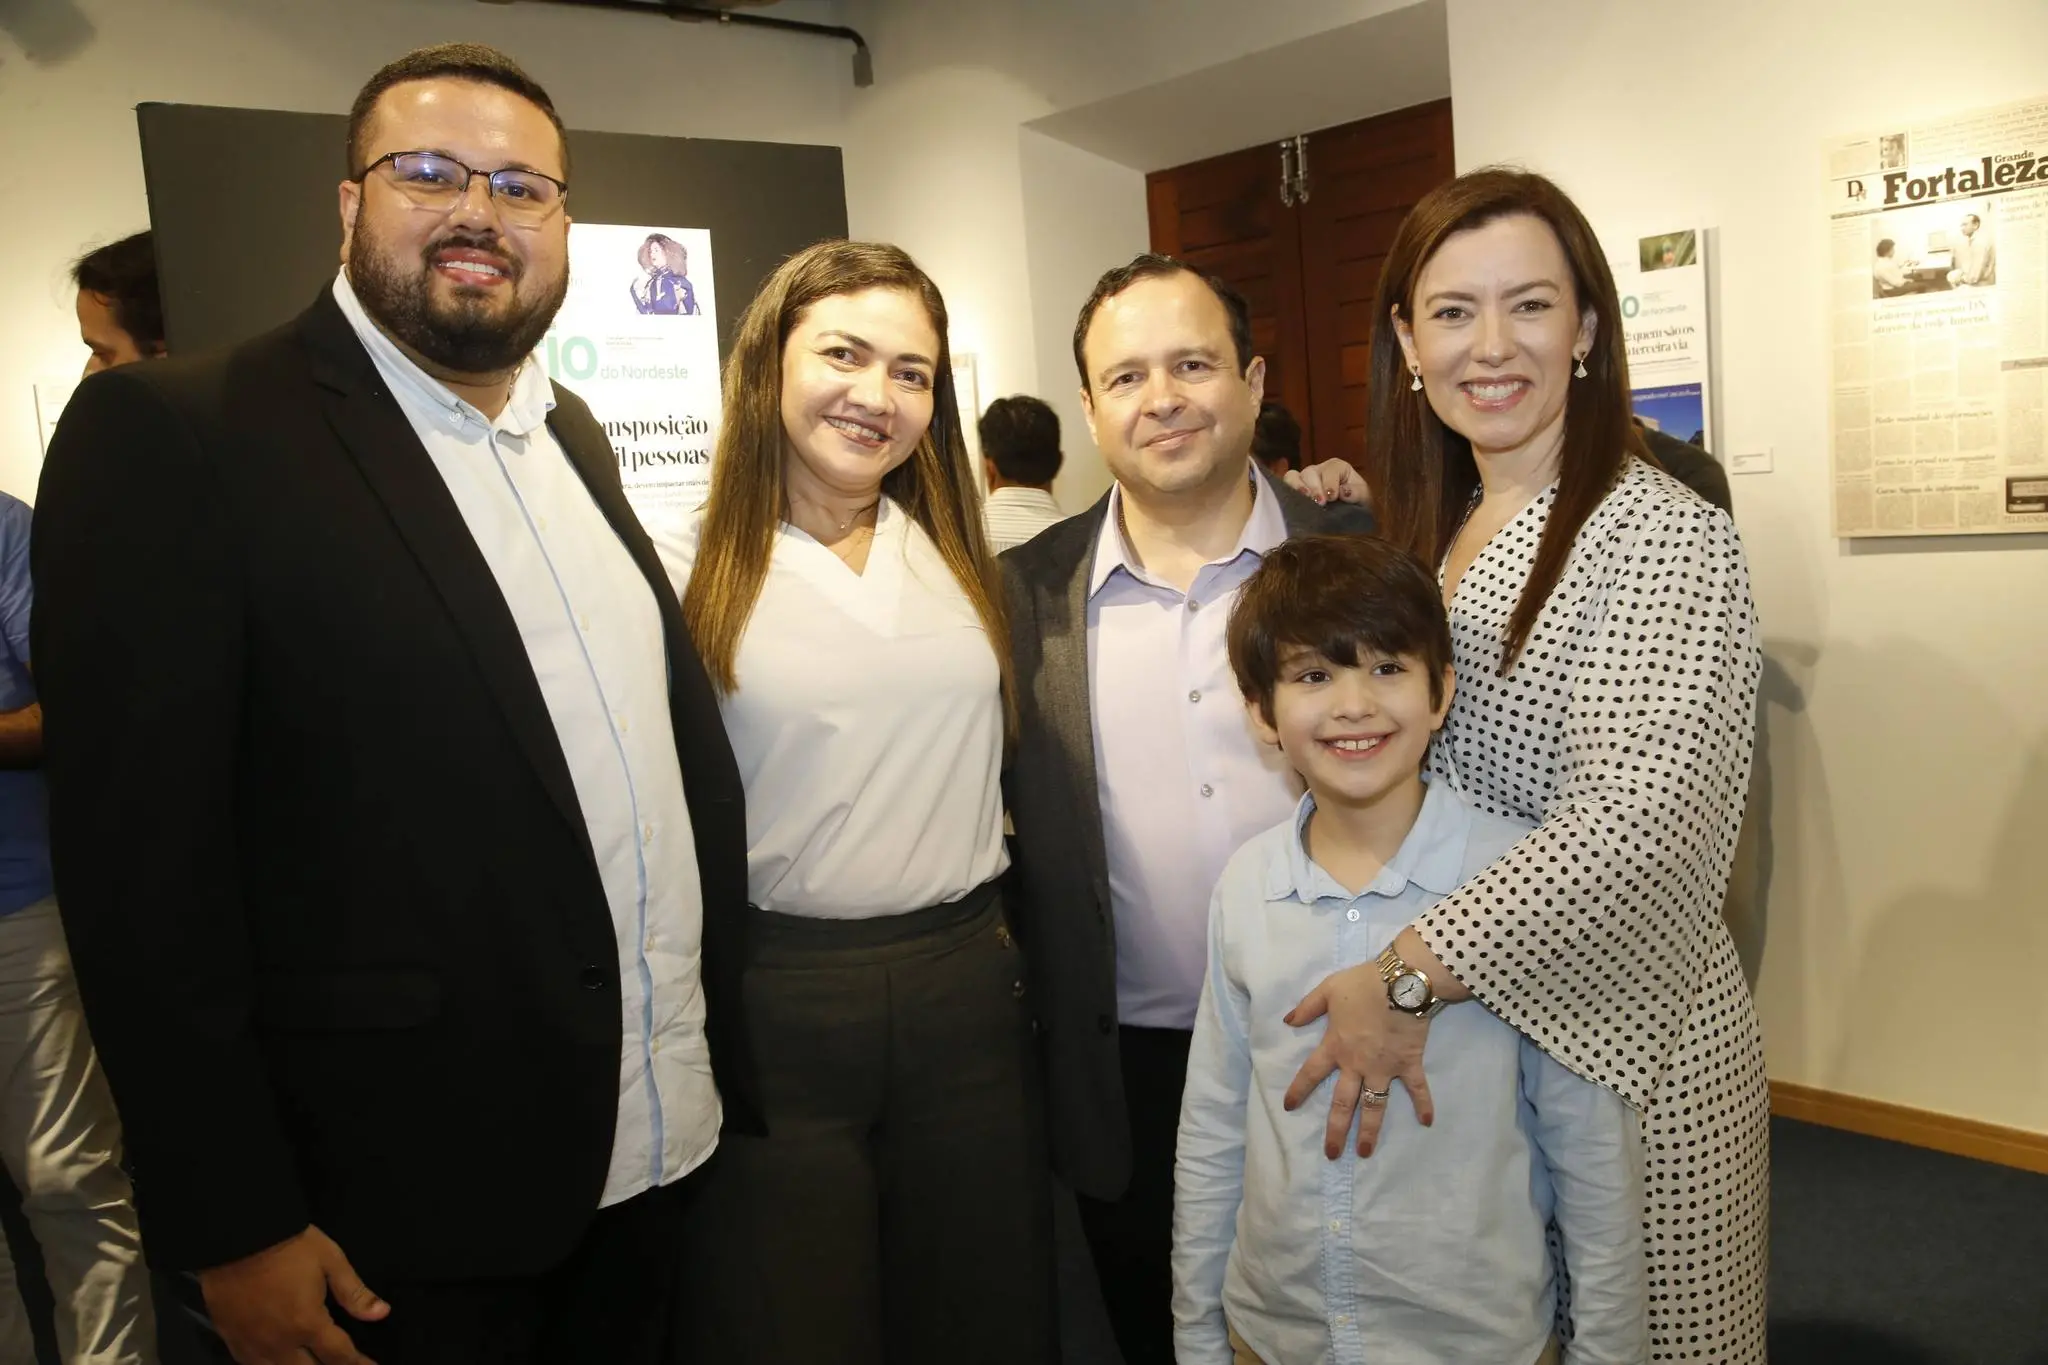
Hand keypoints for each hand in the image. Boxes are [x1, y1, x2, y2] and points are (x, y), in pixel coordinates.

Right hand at [198, 1225, 387, 1364]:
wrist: (236, 1236)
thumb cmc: (288, 1245)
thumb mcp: (330, 1260)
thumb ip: (354, 1292)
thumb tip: (382, 1313)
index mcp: (307, 1324)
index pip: (339, 1356)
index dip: (358, 1364)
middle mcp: (280, 1343)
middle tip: (344, 1364)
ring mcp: (252, 1344)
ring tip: (315, 1363)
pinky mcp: (231, 1340)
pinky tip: (279, 1363)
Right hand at [1282, 458, 1367, 506]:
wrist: (1351, 517)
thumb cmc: (1358, 503)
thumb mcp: (1364, 497)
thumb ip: (1357, 493)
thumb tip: (1344, 492)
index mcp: (1337, 467)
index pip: (1330, 470)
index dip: (1330, 482)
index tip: (1332, 497)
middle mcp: (1318, 470)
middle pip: (1310, 472)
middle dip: (1314, 487)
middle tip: (1319, 502)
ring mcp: (1304, 480)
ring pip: (1293, 476)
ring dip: (1297, 487)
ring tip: (1304, 499)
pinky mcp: (1294, 492)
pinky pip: (1284, 486)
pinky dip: (1285, 492)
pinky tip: (1291, 503)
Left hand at [1284, 961, 1435, 1158]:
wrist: (1402, 981)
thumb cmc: (1363, 984)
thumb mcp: (1328, 990)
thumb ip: (1307, 1007)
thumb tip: (1288, 1021)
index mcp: (1336, 1046)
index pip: (1311, 1073)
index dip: (1299, 1090)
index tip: (1289, 1107)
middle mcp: (1357, 1064)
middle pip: (1342, 1103)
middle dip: (1335, 1130)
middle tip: (1331, 1154)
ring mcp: (1384, 1067)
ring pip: (1374, 1106)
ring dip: (1369, 1130)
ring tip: (1364, 1152)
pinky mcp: (1409, 1064)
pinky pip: (1417, 1088)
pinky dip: (1424, 1104)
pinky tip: (1427, 1122)